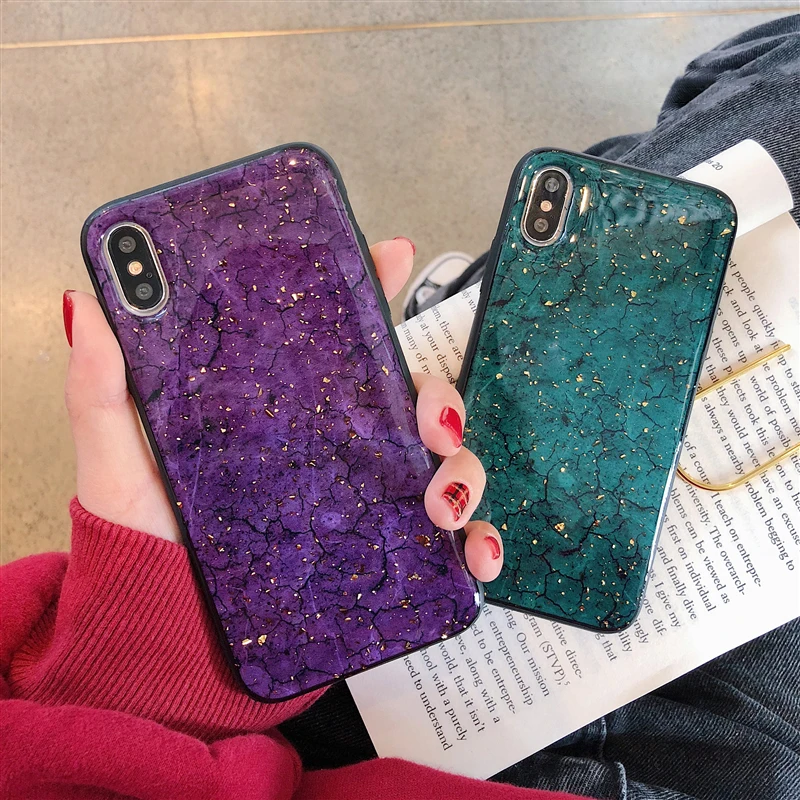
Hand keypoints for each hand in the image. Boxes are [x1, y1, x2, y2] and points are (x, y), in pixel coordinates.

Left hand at [63, 238, 502, 580]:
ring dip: (464, 473)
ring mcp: (364, 502)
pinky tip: (475, 555)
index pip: (341, 336)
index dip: (373, 288)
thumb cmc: (145, 543)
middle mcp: (336, 449)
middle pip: (412, 398)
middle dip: (439, 399)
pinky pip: (449, 546)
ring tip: (441, 505)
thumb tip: (88, 304)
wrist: (164, 633)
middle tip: (428, 425)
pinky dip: (477, 544)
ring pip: (445, 464)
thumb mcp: (120, 460)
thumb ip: (104, 390)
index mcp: (288, 410)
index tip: (396, 256)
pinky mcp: (383, 559)